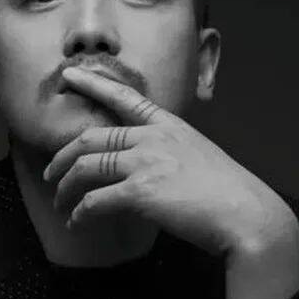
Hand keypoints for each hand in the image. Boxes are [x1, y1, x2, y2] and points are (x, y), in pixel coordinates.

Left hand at [43, 66, 298, 256]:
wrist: (247, 215)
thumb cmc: (229, 194)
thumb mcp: (200, 158)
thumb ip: (171, 156)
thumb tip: (151, 173)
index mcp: (170, 127)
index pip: (126, 98)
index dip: (94, 85)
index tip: (71, 76)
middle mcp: (154, 138)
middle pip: (91, 138)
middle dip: (63, 157)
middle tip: (51, 173)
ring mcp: (146, 162)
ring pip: (86, 168)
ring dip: (66, 188)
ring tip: (61, 204)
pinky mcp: (140, 192)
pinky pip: (94, 201)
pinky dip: (80, 213)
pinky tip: (77, 222)